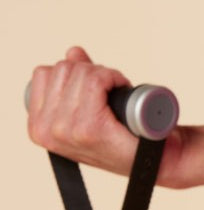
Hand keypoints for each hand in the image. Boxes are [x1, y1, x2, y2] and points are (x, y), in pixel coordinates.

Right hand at [27, 46, 184, 182]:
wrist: (158, 158)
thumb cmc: (125, 136)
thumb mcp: (89, 110)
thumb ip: (76, 82)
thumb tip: (74, 52)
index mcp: (38, 127)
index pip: (43, 74)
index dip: (73, 73)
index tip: (95, 89)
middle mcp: (46, 131)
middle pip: (62, 69)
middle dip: (90, 72)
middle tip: (109, 92)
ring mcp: (66, 130)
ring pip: (80, 72)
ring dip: (103, 75)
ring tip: (116, 95)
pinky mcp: (90, 128)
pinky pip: (96, 80)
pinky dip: (112, 77)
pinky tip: (122, 90)